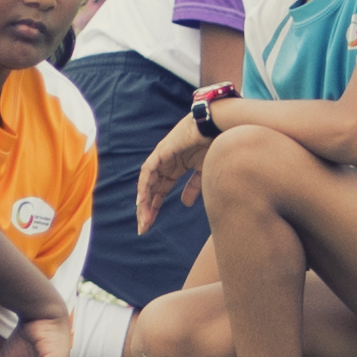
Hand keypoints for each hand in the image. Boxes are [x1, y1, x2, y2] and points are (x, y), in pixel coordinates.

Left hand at [133, 107, 211, 232]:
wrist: (215, 128)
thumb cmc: (212, 145)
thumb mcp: (202, 172)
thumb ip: (193, 188)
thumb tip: (185, 204)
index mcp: (173, 169)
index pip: (159, 192)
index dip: (154, 208)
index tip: (150, 225)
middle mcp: (164, 165)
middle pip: (150, 191)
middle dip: (146, 210)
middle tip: (143, 229)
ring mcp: (161, 158)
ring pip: (147, 184)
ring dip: (144, 202)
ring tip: (142, 219)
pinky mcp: (161, 152)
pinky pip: (148, 171)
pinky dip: (144, 186)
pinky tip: (142, 201)